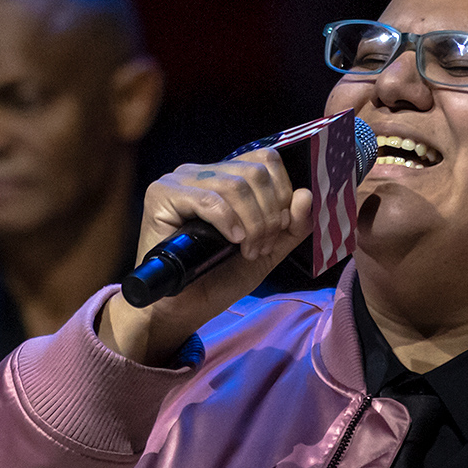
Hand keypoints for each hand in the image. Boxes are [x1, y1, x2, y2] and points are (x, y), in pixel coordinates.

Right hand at [99, 145, 314, 365]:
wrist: (184, 307)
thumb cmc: (219, 277)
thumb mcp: (267, 249)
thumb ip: (292, 225)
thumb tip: (305, 195)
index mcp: (225, 175)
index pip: (265, 160)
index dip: (282, 192)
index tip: (278, 229)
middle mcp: (201, 171)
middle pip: (254, 173)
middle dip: (268, 215)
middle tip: (261, 247)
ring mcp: (179, 180)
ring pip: (235, 185)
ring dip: (252, 223)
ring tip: (248, 250)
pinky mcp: (161, 195)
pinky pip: (208, 199)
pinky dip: (228, 222)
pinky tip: (232, 241)